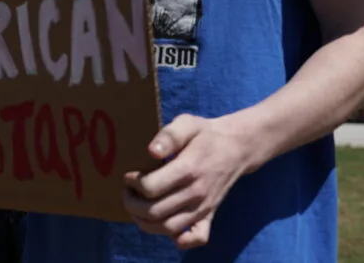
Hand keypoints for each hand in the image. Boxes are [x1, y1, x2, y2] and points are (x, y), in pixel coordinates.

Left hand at [122, 113, 254, 249]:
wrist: (236, 147)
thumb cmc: (205, 134)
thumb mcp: (186, 124)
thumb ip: (168, 136)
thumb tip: (152, 151)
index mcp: (187, 169)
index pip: (150, 188)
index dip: (133, 183)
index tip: (129, 175)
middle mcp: (196, 193)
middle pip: (154, 212)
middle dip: (132, 204)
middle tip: (127, 191)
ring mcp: (204, 207)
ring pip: (168, 228)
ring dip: (145, 222)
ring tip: (137, 206)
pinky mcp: (210, 215)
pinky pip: (197, 238)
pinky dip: (180, 240)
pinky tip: (167, 228)